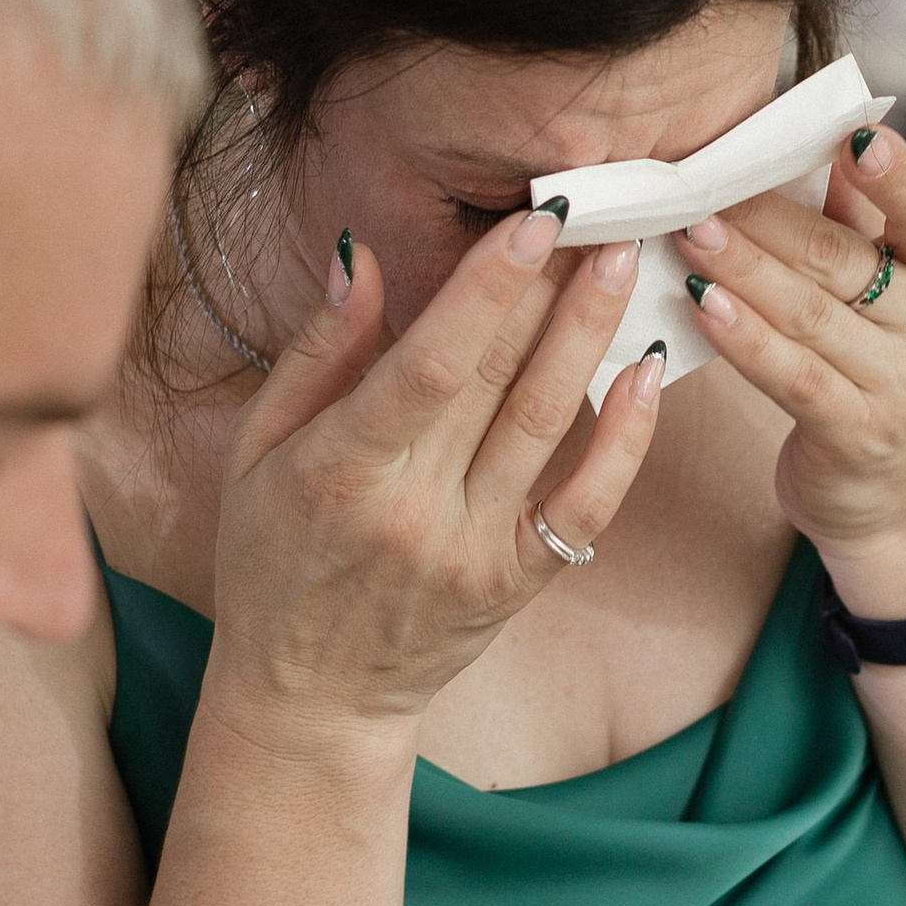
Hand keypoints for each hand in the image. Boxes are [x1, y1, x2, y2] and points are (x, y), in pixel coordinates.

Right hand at [203, 210, 660, 750]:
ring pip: (547, 426)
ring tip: (626, 260)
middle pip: (496, 379)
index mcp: (338, 468)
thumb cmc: (272, 559)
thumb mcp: (258, 450)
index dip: (486, 287)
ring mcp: (473, 551)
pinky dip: (625, 439)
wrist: (310, 697)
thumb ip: (317, 354)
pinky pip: (586, 505)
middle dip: (550, 286)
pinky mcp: (517, 582)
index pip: (429, 362)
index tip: (533, 218)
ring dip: (592, 335)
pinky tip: (647, 372)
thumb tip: (368, 257)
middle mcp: (412, 510)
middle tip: (601, 209)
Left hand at [676, 126, 905, 614]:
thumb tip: (819, 139)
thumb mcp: (904, 291)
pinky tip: (701, 303)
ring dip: (741, 268)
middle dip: (767, 215)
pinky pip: (789, 374)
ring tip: (689, 230)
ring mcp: (901, 385)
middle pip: (844, 258)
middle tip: (704, 180)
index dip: (900, 175)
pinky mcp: (855, 432)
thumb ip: (866, 220)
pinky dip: (742, 337)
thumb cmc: (893, 366)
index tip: (856, 136)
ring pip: (808, 312)